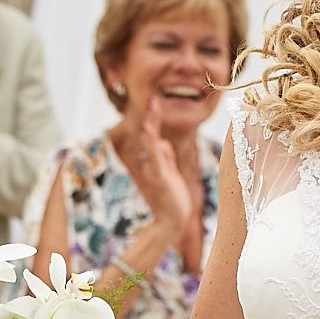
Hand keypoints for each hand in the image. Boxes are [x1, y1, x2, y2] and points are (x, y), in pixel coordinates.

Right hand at [126, 97, 195, 242]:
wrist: (171, 221)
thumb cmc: (172, 199)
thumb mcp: (169, 173)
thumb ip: (165, 157)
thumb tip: (162, 142)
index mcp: (155, 160)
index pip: (153, 135)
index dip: (153, 119)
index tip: (154, 101)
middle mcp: (151, 162)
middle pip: (150, 134)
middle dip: (151, 116)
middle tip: (152, 97)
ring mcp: (154, 168)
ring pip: (151, 141)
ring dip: (151, 122)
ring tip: (152, 104)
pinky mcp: (159, 176)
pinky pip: (154, 155)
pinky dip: (150, 141)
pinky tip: (147, 128)